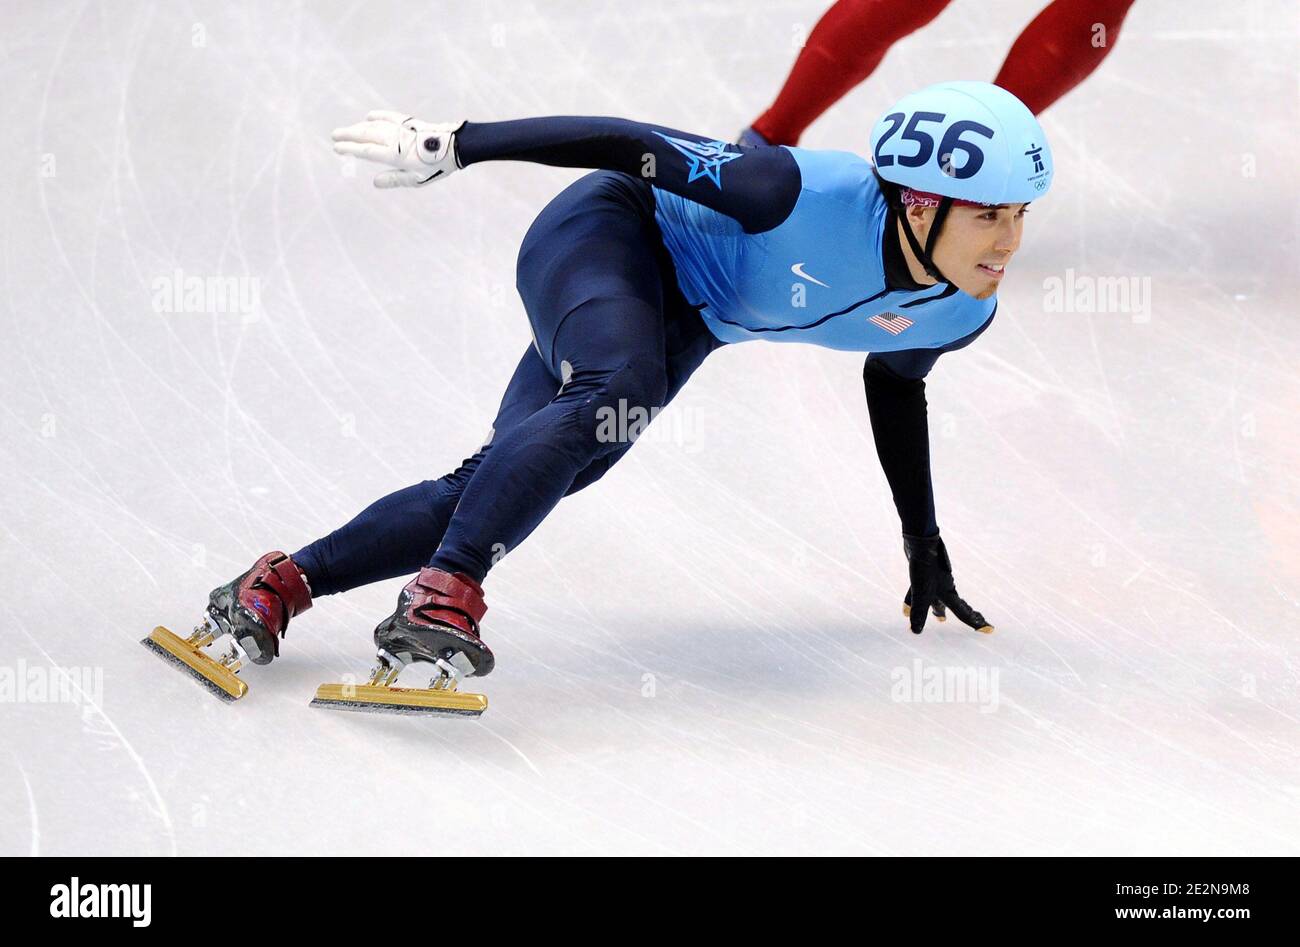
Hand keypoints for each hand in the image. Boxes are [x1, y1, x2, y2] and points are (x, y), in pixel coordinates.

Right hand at [331, 111, 464, 187]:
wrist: (455, 146)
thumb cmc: (436, 166)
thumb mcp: (416, 179)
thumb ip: (394, 180)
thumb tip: (375, 182)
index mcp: (395, 155)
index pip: (366, 151)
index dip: (350, 149)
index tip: (337, 148)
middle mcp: (395, 140)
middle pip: (366, 135)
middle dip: (349, 135)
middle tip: (334, 135)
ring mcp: (401, 129)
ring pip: (375, 126)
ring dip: (359, 127)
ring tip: (347, 130)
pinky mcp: (409, 123)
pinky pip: (389, 118)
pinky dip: (378, 117)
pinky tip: (369, 117)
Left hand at [901, 533, 993, 634]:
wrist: (920, 542)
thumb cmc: (925, 567)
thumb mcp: (920, 592)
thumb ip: (919, 611)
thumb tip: (916, 632)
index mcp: (949, 593)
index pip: (965, 613)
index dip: (976, 623)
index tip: (991, 630)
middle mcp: (944, 587)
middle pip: (951, 606)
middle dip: (953, 615)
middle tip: (957, 626)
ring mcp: (934, 580)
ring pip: (935, 599)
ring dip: (934, 608)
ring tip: (937, 618)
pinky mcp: (924, 574)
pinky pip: (921, 591)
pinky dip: (915, 600)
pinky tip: (907, 605)